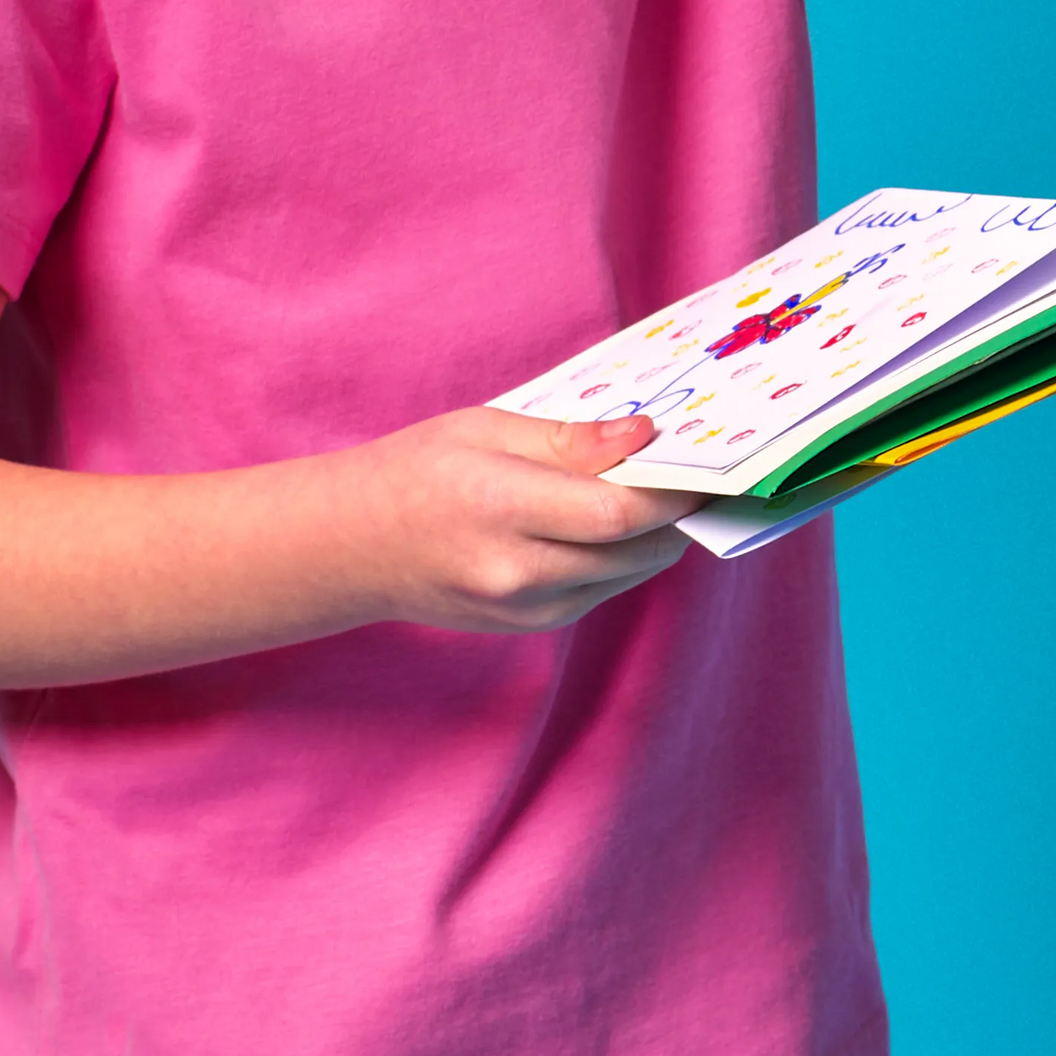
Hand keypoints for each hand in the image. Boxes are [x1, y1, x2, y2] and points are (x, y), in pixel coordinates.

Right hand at [347, 407, 703, 634]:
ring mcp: (523, 609)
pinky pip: (597, 593)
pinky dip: (618, 560)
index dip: (674, 492)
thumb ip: (572, 440)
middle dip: (674, 515)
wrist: (351, 547)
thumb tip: (644, 437)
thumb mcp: (489, 429)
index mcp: (506, 509)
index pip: (620, 514)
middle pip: (635, 552)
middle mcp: (519, 572)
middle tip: (692, 473)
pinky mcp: (526, 626)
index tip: (705, 463)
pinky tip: (608, 524)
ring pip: (625, 577)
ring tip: (652, 492)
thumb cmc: (418, 471)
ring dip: (651, 539)